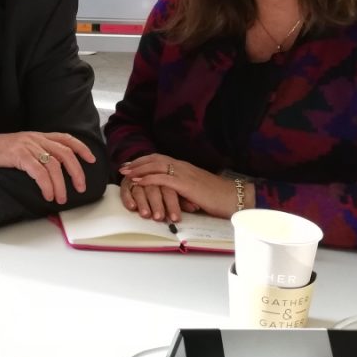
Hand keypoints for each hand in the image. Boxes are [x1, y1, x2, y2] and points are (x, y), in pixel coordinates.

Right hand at [0, 131, 95, 204]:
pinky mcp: (19, 155)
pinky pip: (39, 171)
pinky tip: (48, 195)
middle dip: (77, 171)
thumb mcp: (21, 147)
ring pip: (54, 165)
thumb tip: (53, 171)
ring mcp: (27, 146)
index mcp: (38, 136)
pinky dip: (47, 185)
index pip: (66, 138)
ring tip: (61, 198)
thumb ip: (37, 153)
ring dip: (61, 184)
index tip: (92, 159)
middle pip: (65, 153)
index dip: (81, 148)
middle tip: (81, 188)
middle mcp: (36, 138)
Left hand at [120, 154, 249, 219]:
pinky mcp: (186, 184)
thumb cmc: (217, 196)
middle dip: (137, 162)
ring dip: (139, 169)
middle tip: (123, 167)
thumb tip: (170, 191)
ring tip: (126, 173)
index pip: (160, 158)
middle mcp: (182, 166)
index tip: (131, 164)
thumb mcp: (195, 189)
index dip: (144, 161)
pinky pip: (163, 178)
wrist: (234, 197)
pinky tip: (138, 181)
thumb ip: (182, 187)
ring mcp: (184, 173)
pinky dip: (148, 178)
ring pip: (156, 166)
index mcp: (184, 166)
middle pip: (155, 159)